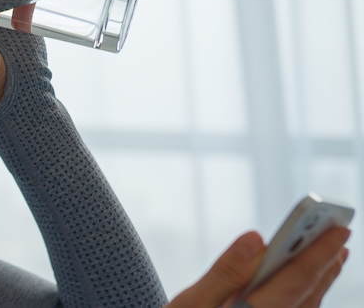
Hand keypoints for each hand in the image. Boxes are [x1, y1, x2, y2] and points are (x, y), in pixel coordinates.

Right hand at [167, 227, 350, 307]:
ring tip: (331, 257)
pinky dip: (306, 297)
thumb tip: (256, 239)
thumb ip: (225, 273)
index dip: (319, 254)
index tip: (338, 231)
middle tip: (340, 235)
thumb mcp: (191, 303)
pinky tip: (304, 287)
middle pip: (306, 296)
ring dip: (320, 281)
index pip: (294, 281)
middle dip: (325, 265)